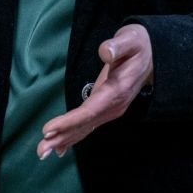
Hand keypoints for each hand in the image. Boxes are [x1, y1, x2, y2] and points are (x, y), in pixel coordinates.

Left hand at [36, 24, 152, 158]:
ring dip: (64, 140)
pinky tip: (61, 149)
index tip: (49, 129)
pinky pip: (88, 125)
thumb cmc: (137, 45)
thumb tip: (105, 52)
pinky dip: (73, 136)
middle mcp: (114, 106)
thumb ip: (117, 46)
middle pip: (85, 124)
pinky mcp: (106, 109)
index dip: (69, 121)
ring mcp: (111, 110)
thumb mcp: (129, 40)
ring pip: (85, 127)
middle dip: (62, 136)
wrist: (150, 55)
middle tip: (42, 150)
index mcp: (117, 91)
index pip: (90, 110)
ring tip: (44, 152)